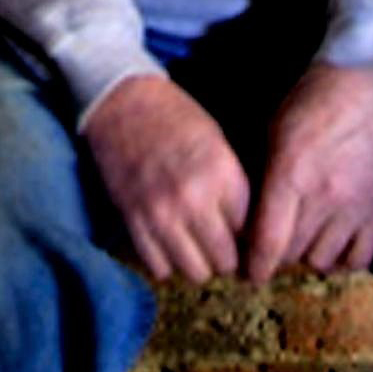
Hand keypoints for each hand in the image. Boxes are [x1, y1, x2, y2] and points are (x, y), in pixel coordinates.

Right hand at [83, 75, 250, 283]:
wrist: (121, 99)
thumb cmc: (173, 116)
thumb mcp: (216, 142)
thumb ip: (232, 185)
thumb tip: (247, 230)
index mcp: (222, 173)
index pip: (251, 231)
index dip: (246, 232)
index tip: (238, 229)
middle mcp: (194, 198)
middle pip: (226, 260)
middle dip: (225, 254)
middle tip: (218, 241)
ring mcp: (161, 212)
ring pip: (195, 272)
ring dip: (198, 262)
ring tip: (193, 244)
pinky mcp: (133, 220)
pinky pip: (159, 267)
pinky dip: (166, 261)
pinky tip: (168, 241)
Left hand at [246, 64, 372, 283]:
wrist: (365, 86)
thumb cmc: (309, 103)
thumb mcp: (272, 132)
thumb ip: (260, 178)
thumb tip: (242, 220)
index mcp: (292, 173)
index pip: (268, 240)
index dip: (253, 264)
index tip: (246, 272)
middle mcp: (325, 196)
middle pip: (292, 254)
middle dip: (274, 257)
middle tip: (265, 253)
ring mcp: (356, 207)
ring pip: (322, 260)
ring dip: (304, 258)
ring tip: (295, 246)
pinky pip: (359, 259)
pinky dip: (340, 262)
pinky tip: (327, 248)